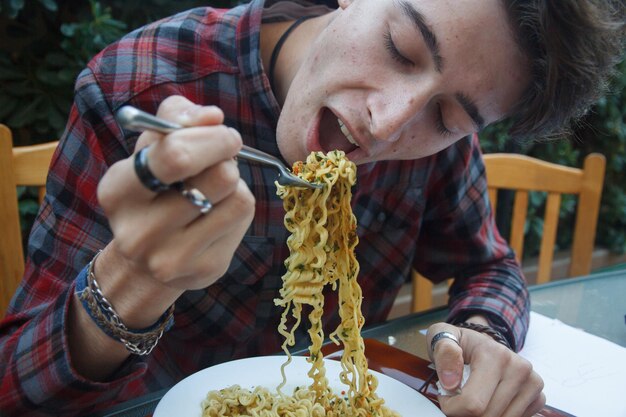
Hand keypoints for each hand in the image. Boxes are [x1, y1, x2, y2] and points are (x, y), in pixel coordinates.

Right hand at [94, 95, 254, 325]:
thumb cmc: (154, 187)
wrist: (146, 260)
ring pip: (238, 198)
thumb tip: (213, 116)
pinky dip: (239, 205)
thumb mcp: (152, 146)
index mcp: (118, 192)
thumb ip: (177, 117)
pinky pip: (243, 218)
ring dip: (235, 182)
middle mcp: (139, 232)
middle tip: (227, 153)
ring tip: (215, 186)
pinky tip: (218, 211)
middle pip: (220, 177)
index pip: (176, 155)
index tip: (223, 133)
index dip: (211, 138)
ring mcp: (172, 257)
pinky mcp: (205, 269)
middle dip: (229, 156)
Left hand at [426, 321, 544, 416]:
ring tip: (473, 396)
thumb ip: (443, 353)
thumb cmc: (459, 343)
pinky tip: (490, 400)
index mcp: (495, 355)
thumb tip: (451, 383)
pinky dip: (498, 415)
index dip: (452, 407)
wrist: (480, 343)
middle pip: (487, 415)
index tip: (446, 395)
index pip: (473, 403)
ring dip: (482, 415)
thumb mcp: (441, 336)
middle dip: (465, 413)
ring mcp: (532, 383)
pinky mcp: (538, 396)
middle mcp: (519, 368)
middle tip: (457, 397)